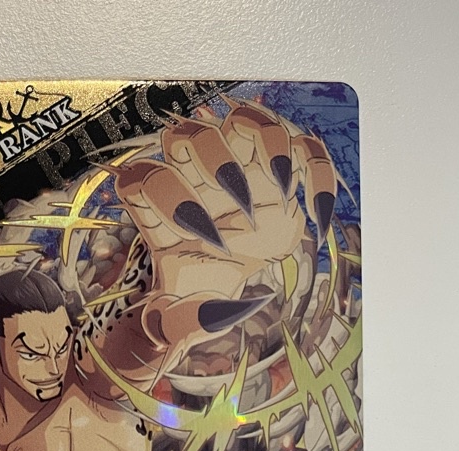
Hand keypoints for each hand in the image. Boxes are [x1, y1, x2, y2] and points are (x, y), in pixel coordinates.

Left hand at [112, 98, 337, 298]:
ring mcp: (236, 163)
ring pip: (243, 120)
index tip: (193, 234)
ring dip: (262, 146)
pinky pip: (303, 147)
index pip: (143, 177)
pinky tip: (315, 212)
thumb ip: (182, 321)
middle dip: (212, 163)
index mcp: (158, 207)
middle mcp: (193, 175)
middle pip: (189, 136)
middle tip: (239, 204)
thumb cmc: (198, 285)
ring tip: (279, 188)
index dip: (165, 197)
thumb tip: (213, 316)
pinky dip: (316, 173)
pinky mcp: (277, 168)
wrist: (229, 274)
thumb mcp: (182, 313)